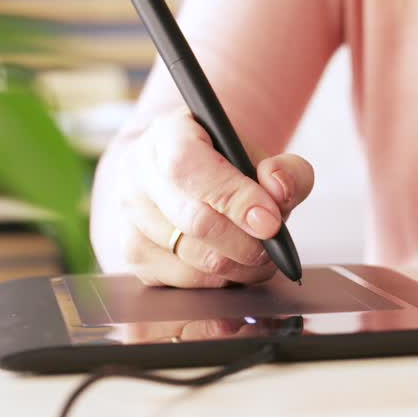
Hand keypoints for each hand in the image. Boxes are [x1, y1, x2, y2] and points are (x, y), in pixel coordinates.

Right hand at [114, 108, 313, 287]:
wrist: (193, 178)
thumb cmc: (226, 166)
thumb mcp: (262, 158)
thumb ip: (286, 170)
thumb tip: (279, 190)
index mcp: (166, 135)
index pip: (188, 165)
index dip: (233, 197)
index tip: (270, 221)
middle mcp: (138, 174)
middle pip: (194, 221)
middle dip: (247, 241)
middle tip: (274, 244)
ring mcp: (131, 218)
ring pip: (193, 258)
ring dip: (240, 265)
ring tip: (260, 253)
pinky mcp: (134, 255)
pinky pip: (186, 281)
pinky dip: (221, 280)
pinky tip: (233, 262)